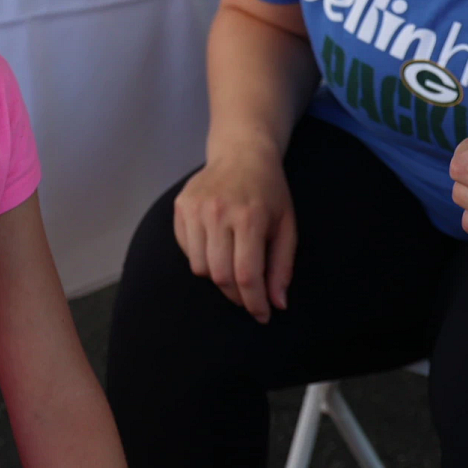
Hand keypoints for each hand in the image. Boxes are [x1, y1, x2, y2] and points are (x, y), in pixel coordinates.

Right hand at [172, 146, 295, 322]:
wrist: (242, 152)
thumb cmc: (269, 192)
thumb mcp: (287, 226)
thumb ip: (282, 266)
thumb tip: (277, 303)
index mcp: (250, 218)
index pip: (246, 275)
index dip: (254, 302)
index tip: (262, 315)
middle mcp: (219, 213)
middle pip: (220, 275)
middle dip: (237, 296)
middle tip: (249, 297)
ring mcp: (195, 208)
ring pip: (199, 267)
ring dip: (218, 278)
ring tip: (233, 269)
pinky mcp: (180, 207)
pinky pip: (186, 249)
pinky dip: (201, 258)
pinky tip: (217, 247)